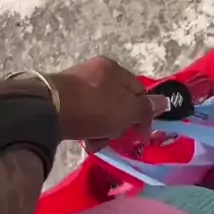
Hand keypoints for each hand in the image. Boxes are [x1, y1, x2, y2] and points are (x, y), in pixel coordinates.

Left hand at [49, 57, 167, 148]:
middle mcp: (94, 71)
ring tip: (96, 144)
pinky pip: (82, 114)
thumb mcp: (128, 110)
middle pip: (118, 102)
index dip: (143, 114)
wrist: (47, 110)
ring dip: (103, 130)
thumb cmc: (94, 108)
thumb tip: (165, 101)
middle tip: (115, 140)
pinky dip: (86, 128)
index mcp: (114, 68)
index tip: (140, 135)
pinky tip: (83, 140)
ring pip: (100, 110)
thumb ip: (146, 108)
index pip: (139, 91)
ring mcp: (75, 83)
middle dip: (119, 124)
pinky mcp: (59, 97)